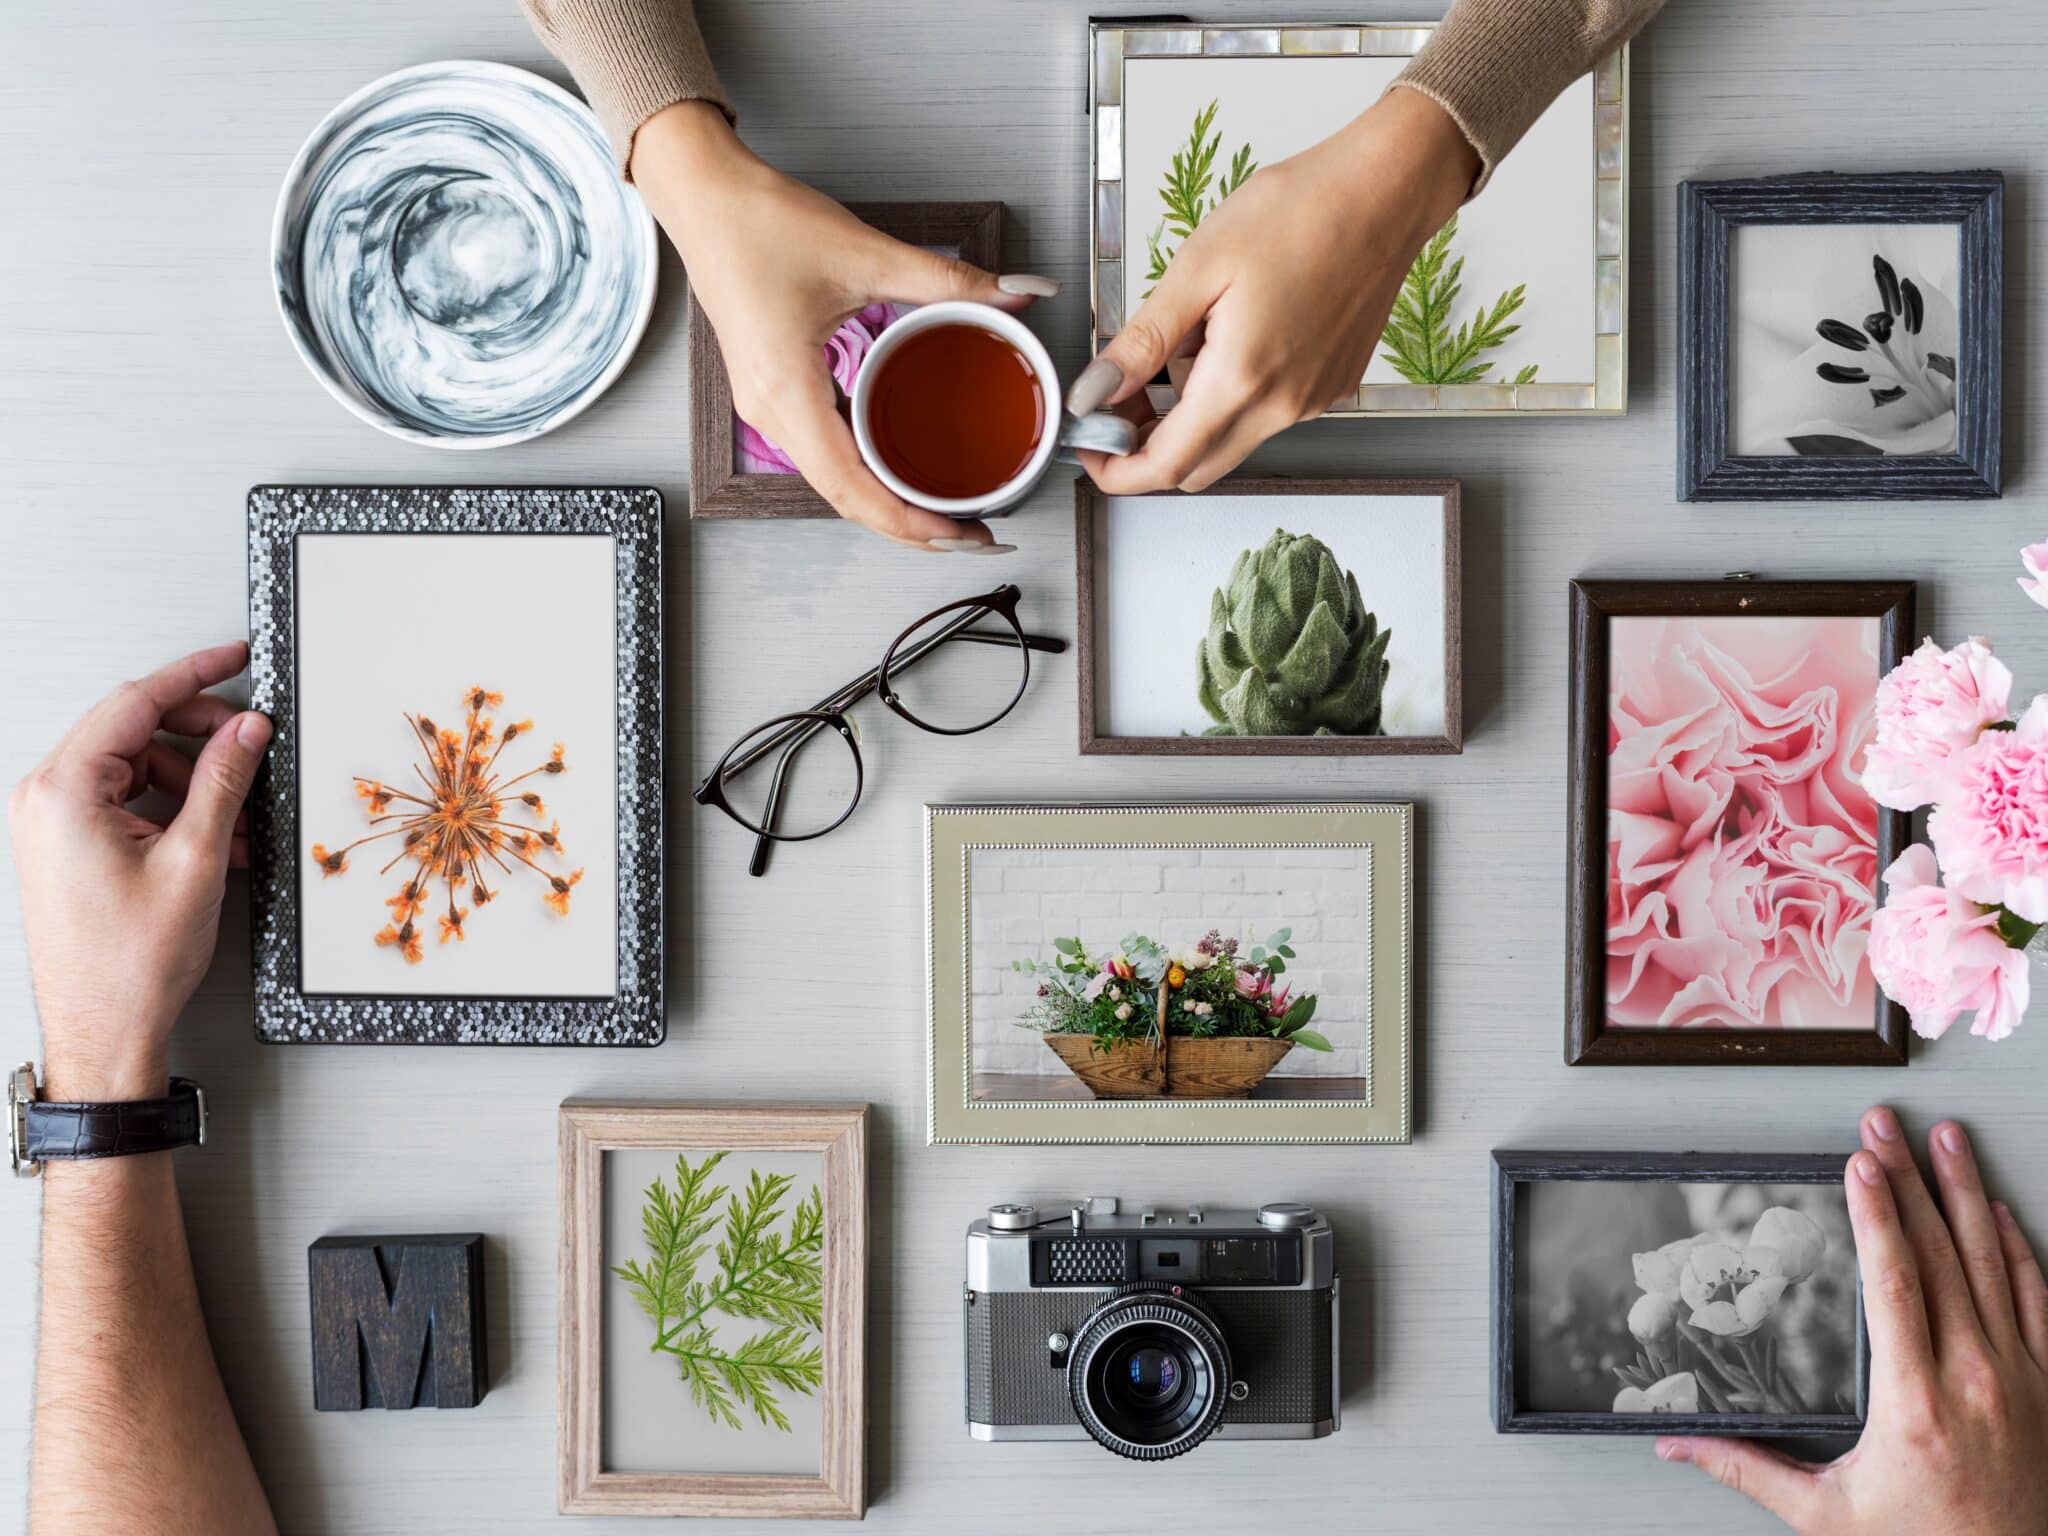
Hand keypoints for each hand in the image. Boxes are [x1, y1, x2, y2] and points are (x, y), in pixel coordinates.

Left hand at [8, 643, 271, 1101]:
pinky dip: (173, 810)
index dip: (194, 674)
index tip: (234, 657)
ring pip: (135, 766)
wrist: (101, 1031)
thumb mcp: (195, 859)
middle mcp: (46, 798)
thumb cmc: (128, 964)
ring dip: (194, 782)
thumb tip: (247, 730)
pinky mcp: (67, 846)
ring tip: (240, 818)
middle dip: (201, 737)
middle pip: (134, 730)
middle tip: (253, 744)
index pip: (135, 702)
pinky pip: (125, 801)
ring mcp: (53, 823)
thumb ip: (224, 780)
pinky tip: (215, 838)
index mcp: (63, 790)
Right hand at [632, 101, 1054, 552]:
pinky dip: (867, 474)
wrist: (701, 194)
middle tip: (973, 534)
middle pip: (845, 499)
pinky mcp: (772, 392)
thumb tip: (1018, 294)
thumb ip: (948, 281)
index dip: (908, 523)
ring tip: (947, 512)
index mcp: (786, 391)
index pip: (852, 488)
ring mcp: (765, 406)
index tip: (960, 533)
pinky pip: (823, 453)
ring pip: (833, 482)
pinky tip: (904, 470)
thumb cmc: (757, 222)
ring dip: (888, 504)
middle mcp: (769, 412)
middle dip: (909, 527)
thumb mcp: (865, 253)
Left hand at [1072, 86, 1477, 493]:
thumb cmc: (1299, 212)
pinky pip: (1266, 415)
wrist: (1384, 191)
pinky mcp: (1330, 387)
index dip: (1116, 469)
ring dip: (1191, 415)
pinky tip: (1230, 336)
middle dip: (1147, 446)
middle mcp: (1283, 407)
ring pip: (1230, 440)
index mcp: (1242, 380)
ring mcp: (1312, 402)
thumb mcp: (1197, 268)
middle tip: (1120, 396)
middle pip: (1196, 467)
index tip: (1089, 445)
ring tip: (1186, 342)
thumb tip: (1095, 393)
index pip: (1165, 466)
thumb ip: (1142, 343)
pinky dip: (1232, 395)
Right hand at [1657, 1107, 2047, 1534]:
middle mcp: (1974, 1379)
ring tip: (1947, 1139)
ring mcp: (2022, 1380)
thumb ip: (1748, 1469)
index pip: (1894, 1283)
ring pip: (1993, 1263)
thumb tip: (1674, 1446)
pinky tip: (1997, 1209)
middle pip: (1940, 1254)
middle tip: (1886, 1124)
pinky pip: (2037, 1300)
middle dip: (1909, 1179)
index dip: (1877, 1215)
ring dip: (1967, 1193)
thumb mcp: (1827, 1515)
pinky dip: (2017, 1248)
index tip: (1862, 1163)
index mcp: (1915, 1406)